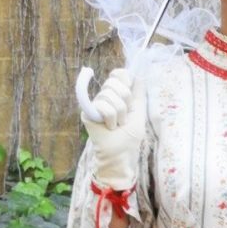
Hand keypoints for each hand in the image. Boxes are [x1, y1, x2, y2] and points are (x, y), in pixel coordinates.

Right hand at [81, 69, 145, 190]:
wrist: (121, 153)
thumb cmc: (130, 137)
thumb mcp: (139, 112)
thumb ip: (139, 94)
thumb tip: (139, 76)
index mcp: (118, 95)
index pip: (118, 74)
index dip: (124, 79)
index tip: (129, 93)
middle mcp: (105, 97)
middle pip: (113, 82)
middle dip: (125, 102)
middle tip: (124, 117)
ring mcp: (95, 104)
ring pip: (109, 95)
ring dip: (119, 114)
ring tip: (117, 125)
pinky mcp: (87, 113)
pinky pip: (102, 105)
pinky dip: (111, 118)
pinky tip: (109, 127)